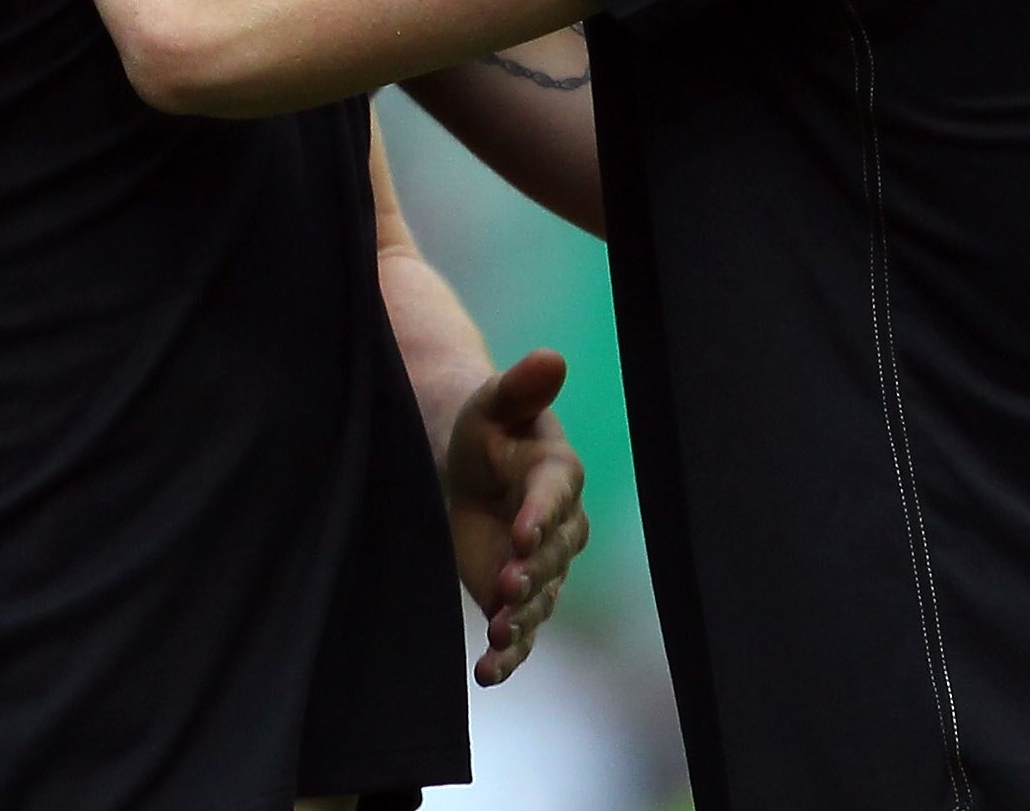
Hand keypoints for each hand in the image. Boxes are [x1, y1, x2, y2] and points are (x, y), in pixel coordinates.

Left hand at [441, 350, 588, 685]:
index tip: (522, 533)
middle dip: (531, 573)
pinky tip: (488, 673)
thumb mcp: (495, 402)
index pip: (554, 496)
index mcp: (557, 473)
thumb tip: (551, 357)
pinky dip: (509, 655)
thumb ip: (521, 387)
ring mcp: (541, 566)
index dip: (540, 515)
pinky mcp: (518, 596)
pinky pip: (522, 630)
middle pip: (552, 554)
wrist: (470, 465)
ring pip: (540, 598)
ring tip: (499, 639)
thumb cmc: (487, 426)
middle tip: (506, 587)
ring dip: (522, 621)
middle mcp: (559, 525)